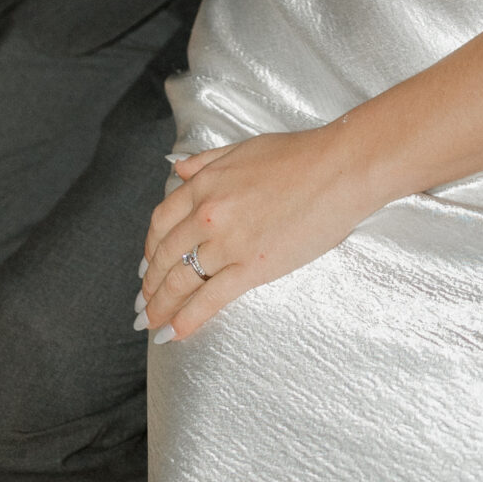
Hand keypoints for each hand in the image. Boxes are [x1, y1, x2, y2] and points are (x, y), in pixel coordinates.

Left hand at [140, 123, 374, 341]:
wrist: (339, 169)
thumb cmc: (300, 154)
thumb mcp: (244, 148)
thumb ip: (205, 161)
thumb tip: (176, 169)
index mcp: (205, 184)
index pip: (161, 222)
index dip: (149, 248)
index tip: (147, 265)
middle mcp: (208, 213)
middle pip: (165, 256)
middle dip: (150, 284)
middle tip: (143, 301)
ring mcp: (228, 243)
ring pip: (181, 280)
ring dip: (161, 305)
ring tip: (152, 322)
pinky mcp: (252, 267)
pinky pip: (210, 299)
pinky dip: (187, 319)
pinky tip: (175, 333)